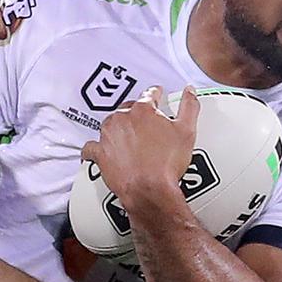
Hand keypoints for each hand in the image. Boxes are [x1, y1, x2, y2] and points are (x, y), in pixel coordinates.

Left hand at [81, 86, 199, 208]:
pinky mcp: (100, 153)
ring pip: (110, 124)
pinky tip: (100, 151)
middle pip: (128, 108)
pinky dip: (94, 148)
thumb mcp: (187, 131)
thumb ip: (189, 106)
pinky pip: (91, 147)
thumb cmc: (165, 164)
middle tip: (146, 123)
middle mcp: (122, 119)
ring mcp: (109, 136)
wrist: (149, 189)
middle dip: (137, 113)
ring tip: (128, 136)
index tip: (156, 94)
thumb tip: (189, 92)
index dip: (155, 94)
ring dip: (118, 127)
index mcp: (143, 111)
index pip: (148, 94)